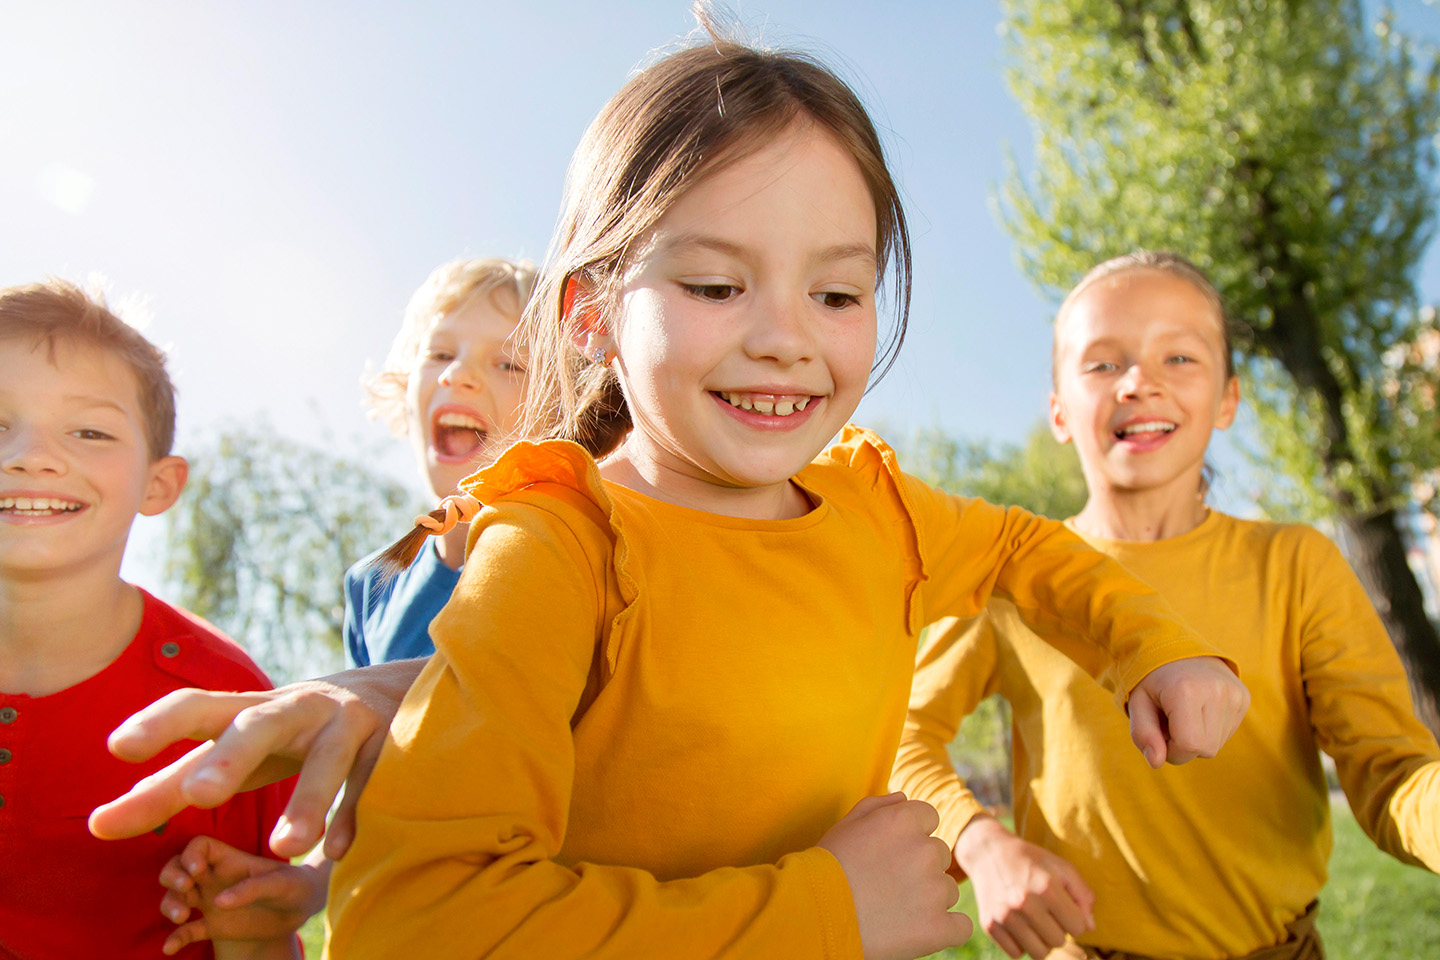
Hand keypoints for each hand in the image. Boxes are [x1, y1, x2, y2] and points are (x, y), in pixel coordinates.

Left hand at [88, 666, 403, 858]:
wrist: (381, 693)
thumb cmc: (282, 735)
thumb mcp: (229, 754)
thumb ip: (167, 788)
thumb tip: (95, 825)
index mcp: (246, 710)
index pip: (196, 707)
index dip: (158, 724)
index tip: (118, 747)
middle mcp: (293, 709)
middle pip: (258, 725)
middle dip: (232, 755)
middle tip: (202, 791)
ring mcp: (343, 723)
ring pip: (325, 758)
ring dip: (307, 799)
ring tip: (286, 847)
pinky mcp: (385, 743)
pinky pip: (371, 781)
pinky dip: (355, 812)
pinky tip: (339, 850)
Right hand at [158, 836, 327, 955]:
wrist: (303, 908)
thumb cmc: (294, 885)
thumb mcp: (280, 882)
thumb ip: (252, 888)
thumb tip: (218, 902)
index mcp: (230, 860)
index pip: (198, 846)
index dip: (191, 854)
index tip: (197, 869)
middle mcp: (214, 879)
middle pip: (177, 868)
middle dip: (172, 876)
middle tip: (185, 888)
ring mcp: (211, 902)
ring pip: (176, 898)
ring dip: (170, 905)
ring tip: (181, 917)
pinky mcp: (214, 926)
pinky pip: (187, 932)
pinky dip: (176, 939)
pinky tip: (169, 948)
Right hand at [818, 792, 972, 959]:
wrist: (814, 916)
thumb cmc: (826, 868)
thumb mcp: (847, 825)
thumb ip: (880, 806)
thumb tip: (905, 799)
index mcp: (904, 820)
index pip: (929, 817)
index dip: (912, 835)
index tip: (893, 852)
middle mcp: (925, 850)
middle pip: (939, 854)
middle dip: (920, 867)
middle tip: (889, 883)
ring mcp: (934, 890)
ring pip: (947, 890)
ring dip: (929, 898)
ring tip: (894, 909)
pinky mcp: (938, 927)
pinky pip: (960, 926)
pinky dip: (945, 929)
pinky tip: (921, 930)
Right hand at [952, 815, 1093, 958]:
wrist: (988, 852)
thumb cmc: (1031, 860)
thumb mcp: (1062, 867)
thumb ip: (1083, 895)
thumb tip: (1089, 927)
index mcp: (1047, 888)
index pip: (1078, 928)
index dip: (1074, 918)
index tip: (1064, 907)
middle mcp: (1024, 903)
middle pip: (1058, 942)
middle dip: (1058, 929)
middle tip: (1047, 912)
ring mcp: (1005, 915)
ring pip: (1039, 953)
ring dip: (1041, 940)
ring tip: (1035, 922)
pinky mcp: (989, 924)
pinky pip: (1016, 954)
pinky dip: (1020, 944)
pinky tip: (1018, 925)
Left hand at [1129, 656, 1249, 766]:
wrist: (1177, 648)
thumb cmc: (1153, 680)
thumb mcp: (1138, 703)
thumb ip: (1143, 734)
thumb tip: (1155, 762)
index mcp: (1186, 691)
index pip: (1188, 746)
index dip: (1171, 751)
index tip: (1160, 736)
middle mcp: (1216, 691)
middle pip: (1205, 749)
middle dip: (1183, 746)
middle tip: (1170, 723)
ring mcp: (1234, 694)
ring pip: (1217, 745)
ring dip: (1197, 739)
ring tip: (1184, 713)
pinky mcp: (1244, 697)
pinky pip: (1227, 733)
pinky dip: (1210, 730)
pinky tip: (1199, 710)